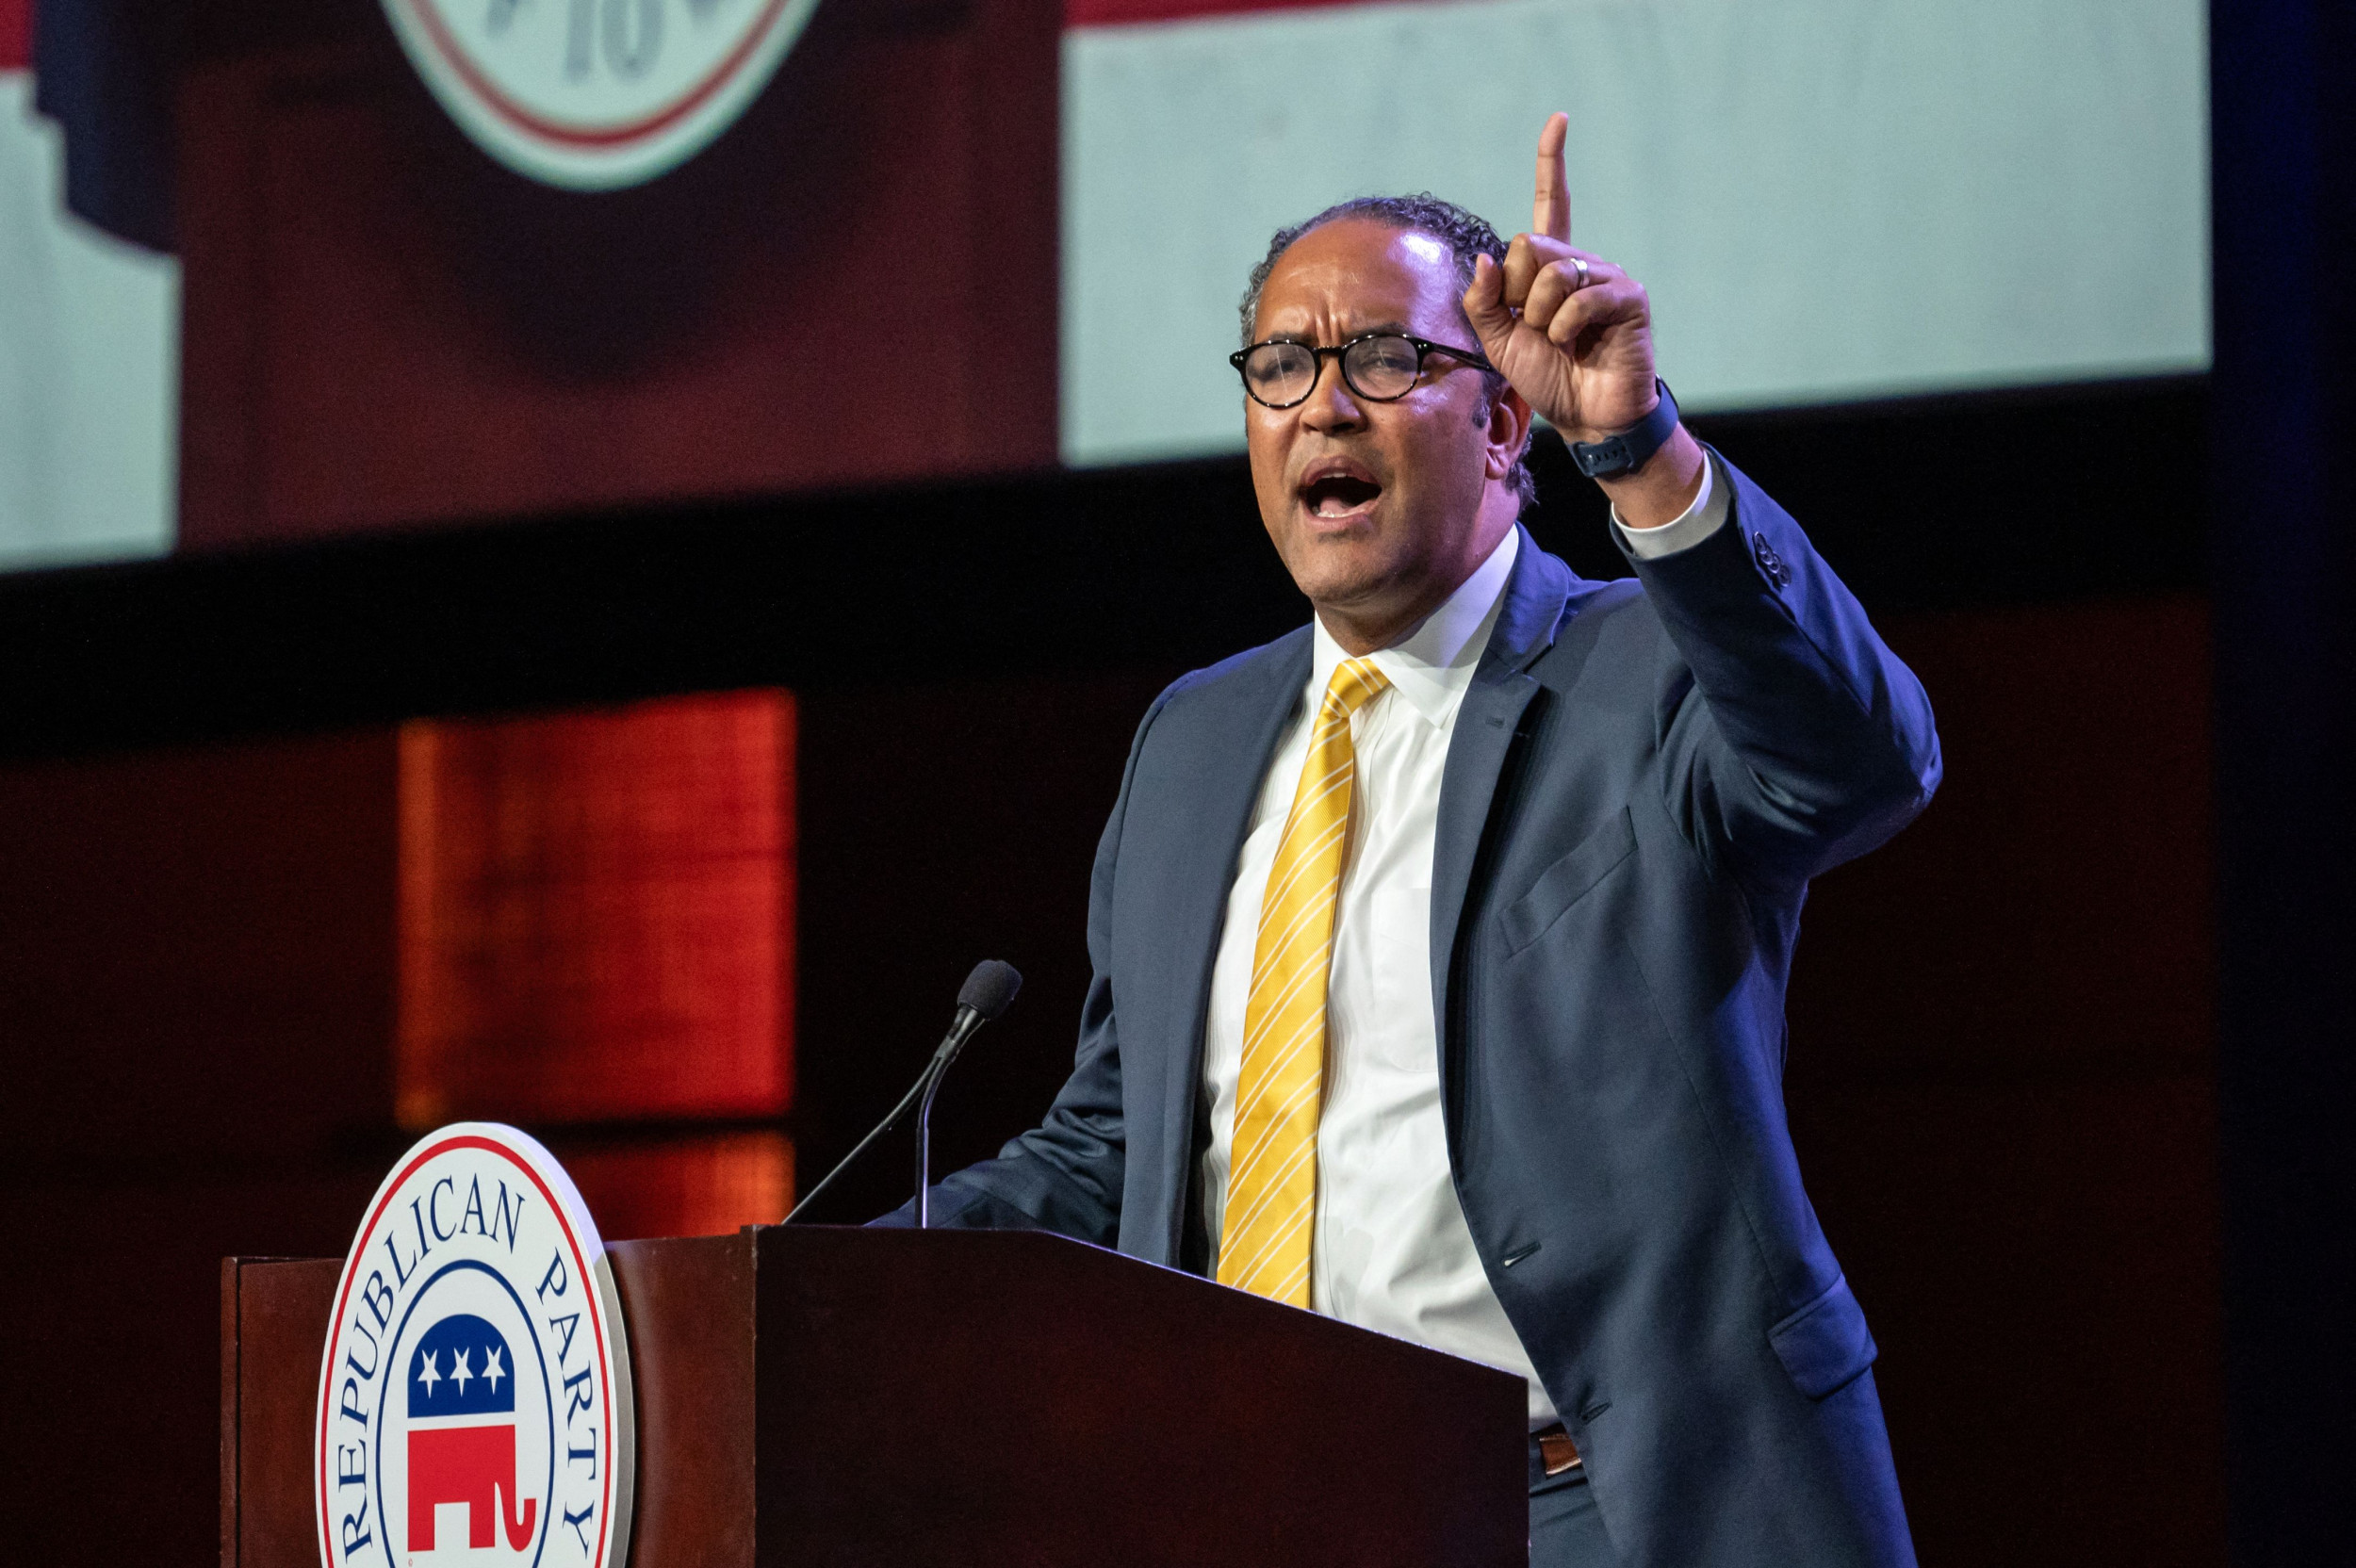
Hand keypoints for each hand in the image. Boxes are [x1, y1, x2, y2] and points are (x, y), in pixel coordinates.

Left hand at [1463, 112, 1702, 523]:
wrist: (1587, 416)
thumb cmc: (1547, 377)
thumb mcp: (1498, 341)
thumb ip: (1483, 302)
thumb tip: (1486, 259)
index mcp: (1549, 266)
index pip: (1552, 203)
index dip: (1553, 161)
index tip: (1560, 119)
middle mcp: (1580, 262)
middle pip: (1529, 244)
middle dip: (1517, 293)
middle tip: (1534, 327)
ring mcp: (1607, 276)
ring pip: (1551, 272)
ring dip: (1540, 316)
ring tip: (1557, 341)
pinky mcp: (1629, 298)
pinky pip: (1580, 298)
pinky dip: (1566, 327)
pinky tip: (1578, 343)